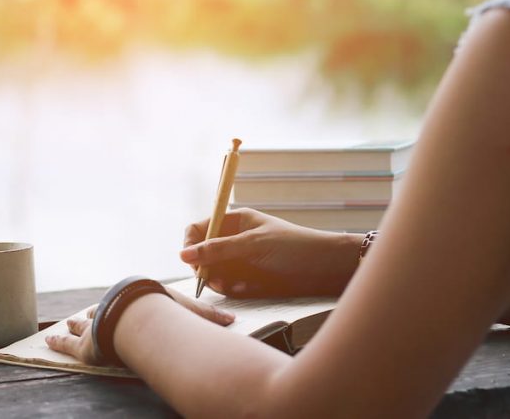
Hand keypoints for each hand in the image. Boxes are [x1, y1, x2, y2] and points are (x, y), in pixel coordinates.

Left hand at [45, 287, 234, 364]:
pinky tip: (50, 342)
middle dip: (97, 313)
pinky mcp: (84, 346)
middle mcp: (113, 310)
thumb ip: (208, 318)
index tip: (124, 304)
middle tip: (88, 313)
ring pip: (84, 325)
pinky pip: (68, 345)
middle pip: (103, 311)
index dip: (125, 305)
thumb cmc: (164, 313)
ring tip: (72, 323)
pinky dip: (59, 343)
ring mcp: (97, 328)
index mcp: (135, 301)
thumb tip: (232, 322)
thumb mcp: (190, 314)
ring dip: (78, 325)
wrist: (137, 320)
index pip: (130, 303)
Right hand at [180, 207, 361, 297]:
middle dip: (204, 267)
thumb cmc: (294, 248)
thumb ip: (218, 249)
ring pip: (213, 272)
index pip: (199, 229)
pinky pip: (227, 286)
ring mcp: (240, 261)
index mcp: (235, 221)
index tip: (190, 261)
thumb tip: (183, 255)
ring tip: (234, 285)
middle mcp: (234, 240)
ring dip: (218, 280)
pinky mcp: (247, 280)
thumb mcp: (253, 244)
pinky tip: (246, 289)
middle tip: (213, 279)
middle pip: (202, 253)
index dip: (190, 244)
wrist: (325, 269)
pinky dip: (231, 289)